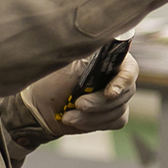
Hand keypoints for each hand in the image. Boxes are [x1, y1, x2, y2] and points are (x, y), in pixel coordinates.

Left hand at [21, 53, 138, 134]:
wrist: (38, 109)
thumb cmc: (50, 83)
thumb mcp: (66, 65)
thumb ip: (87, 55)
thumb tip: (105, 43)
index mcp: (107, 59)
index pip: (129, 68)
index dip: (122, 81)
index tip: (109, 94)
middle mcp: (115, 76)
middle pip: (125, 92)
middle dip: (98, 103)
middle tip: (77, 104)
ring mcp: (116, 97)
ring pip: (119, 109)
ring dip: (92, 116)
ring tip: (68, 116)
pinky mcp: (112, 114)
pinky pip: (116, 121)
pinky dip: (95, 123)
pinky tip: (76, 120)